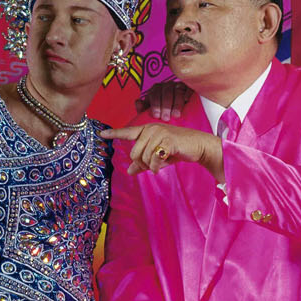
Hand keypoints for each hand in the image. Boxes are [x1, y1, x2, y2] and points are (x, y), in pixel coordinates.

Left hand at [100, 121, 223, 179]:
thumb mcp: (157, 156)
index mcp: (147, 130)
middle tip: (152, 165)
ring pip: (142, 157)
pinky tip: (161, 167)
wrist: (198, 146)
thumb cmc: (177, 149)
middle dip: (141, 163)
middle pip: (134, 153)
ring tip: (159, 164)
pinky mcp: (167, 140)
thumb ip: (143, 162)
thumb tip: (129, 171)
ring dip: (149, 166)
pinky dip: (156, 167)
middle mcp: (151, 129)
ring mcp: (159, 133)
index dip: (114, 133)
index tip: (101, 133)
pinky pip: (153, 159)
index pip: (128, 132)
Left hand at [136, 79, 194, 121]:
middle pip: (166, 92)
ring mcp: (179, 85)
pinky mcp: (189, 87)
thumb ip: (143, 108)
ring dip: (176, 103)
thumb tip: (138, 102)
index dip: (155, 105)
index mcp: (156, 89)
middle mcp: (167, 85)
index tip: (157, 116)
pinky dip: (188, 93)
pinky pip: (189, 87)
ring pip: (177, 91)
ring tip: (176, 115)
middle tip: (166, 118)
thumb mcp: (151, 112)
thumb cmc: (162, 112)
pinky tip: (187, 101)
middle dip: (165, 106)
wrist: (176, 112)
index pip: (154, 94)